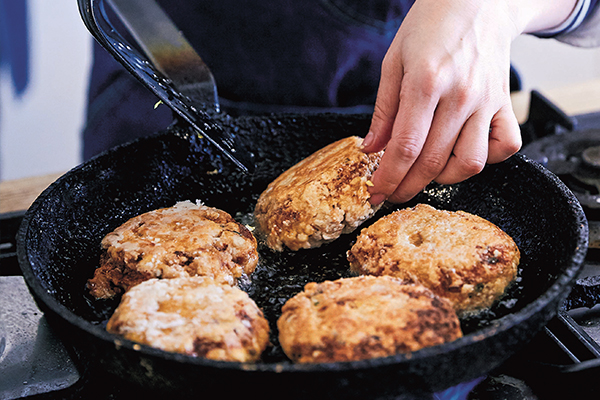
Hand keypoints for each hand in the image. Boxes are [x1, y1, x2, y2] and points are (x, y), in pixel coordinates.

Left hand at [362, 0, 575, 203]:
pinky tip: (462, 153)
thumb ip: (383, 109)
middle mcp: (460, 96)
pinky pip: (505, 146)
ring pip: (470, 162)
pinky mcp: (505, 103)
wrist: (477, 0)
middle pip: (432, 162)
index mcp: (426, 82)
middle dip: (407, 187)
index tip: (375, 192)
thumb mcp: (394, 60)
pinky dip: (486, 159)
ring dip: (444, 178)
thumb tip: (372, 148)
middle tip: (391, 193)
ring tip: (425, 172)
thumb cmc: (431, 26)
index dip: (388, 177)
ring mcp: (487, 101)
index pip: (405, 147)